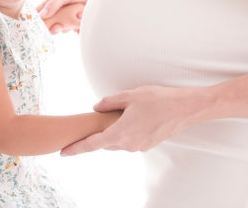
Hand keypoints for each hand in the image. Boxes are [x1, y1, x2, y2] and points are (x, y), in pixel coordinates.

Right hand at [41, 2, 83, 33]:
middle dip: (54, 27)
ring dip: (68, 26)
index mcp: (52, 3)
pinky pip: (75, 31)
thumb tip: (42, 15)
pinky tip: (82, 20)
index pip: (40, 13)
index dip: (36, 21)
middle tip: (59, 26)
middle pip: (51, 25)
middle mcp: (59, 12)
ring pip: (63, 29)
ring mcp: (69, 19)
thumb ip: (54, 3)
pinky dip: (78, 28)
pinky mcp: (78, 24)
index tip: (37, 27)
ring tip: (78, 14)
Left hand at [60, 86, 209, 155]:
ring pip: (117, 142)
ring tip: (109, 121)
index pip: (92, 144)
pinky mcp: (148, 144)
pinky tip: (128, 121)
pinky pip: (129, 141)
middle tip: (81, 130)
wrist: (185, 109)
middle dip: (94, 138)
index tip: (63, 153)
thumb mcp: (130, 95)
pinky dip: (123, 133)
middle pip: (104, 143)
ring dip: (111, 134)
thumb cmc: (158, 99)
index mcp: (120, 132)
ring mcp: (139, 146)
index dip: (76, 148)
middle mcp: (128, 144)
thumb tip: (95, 107)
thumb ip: (109, 102)